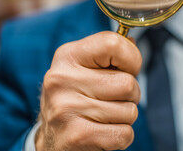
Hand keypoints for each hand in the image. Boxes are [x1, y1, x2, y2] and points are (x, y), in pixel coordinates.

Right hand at [36, 31, 141, 149]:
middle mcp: (62, 79)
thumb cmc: (75, 98)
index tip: (126, 70)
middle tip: (113, 99)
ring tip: (104, 116)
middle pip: (127, 83)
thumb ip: (108, 54)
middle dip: (130, 95)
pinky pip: (124, 134)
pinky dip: (121, 136)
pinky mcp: (77, 135)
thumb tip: (132, 43)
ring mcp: (67, 108)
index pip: (113, 43)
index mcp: (67, 56)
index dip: (131, 59)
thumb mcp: (83, 68)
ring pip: (129, 111)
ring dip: (125, 117)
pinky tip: (103, 132)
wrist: (50, 139)